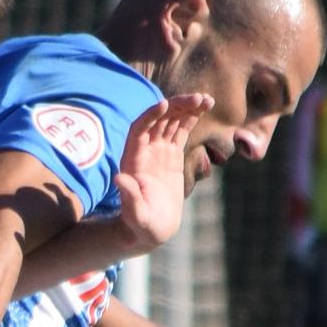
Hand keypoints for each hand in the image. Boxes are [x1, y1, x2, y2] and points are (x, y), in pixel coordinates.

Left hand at [100, 93, 209, 260]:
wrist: (151, 229)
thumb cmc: (141, 225)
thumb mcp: (137, 214)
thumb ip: (130, 197)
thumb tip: (119, 179)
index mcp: (133, 159)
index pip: (139, 129)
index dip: (150, 115)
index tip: (165, 104)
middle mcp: (144, 150)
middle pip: (158, 119)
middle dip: (176, 106)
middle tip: (198, 98)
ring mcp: (158, 150)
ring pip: (171, 120)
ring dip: (187, 107)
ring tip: (207, 99)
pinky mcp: (172, 153)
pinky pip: (181, 129)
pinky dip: (192, 117)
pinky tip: (205, 106)